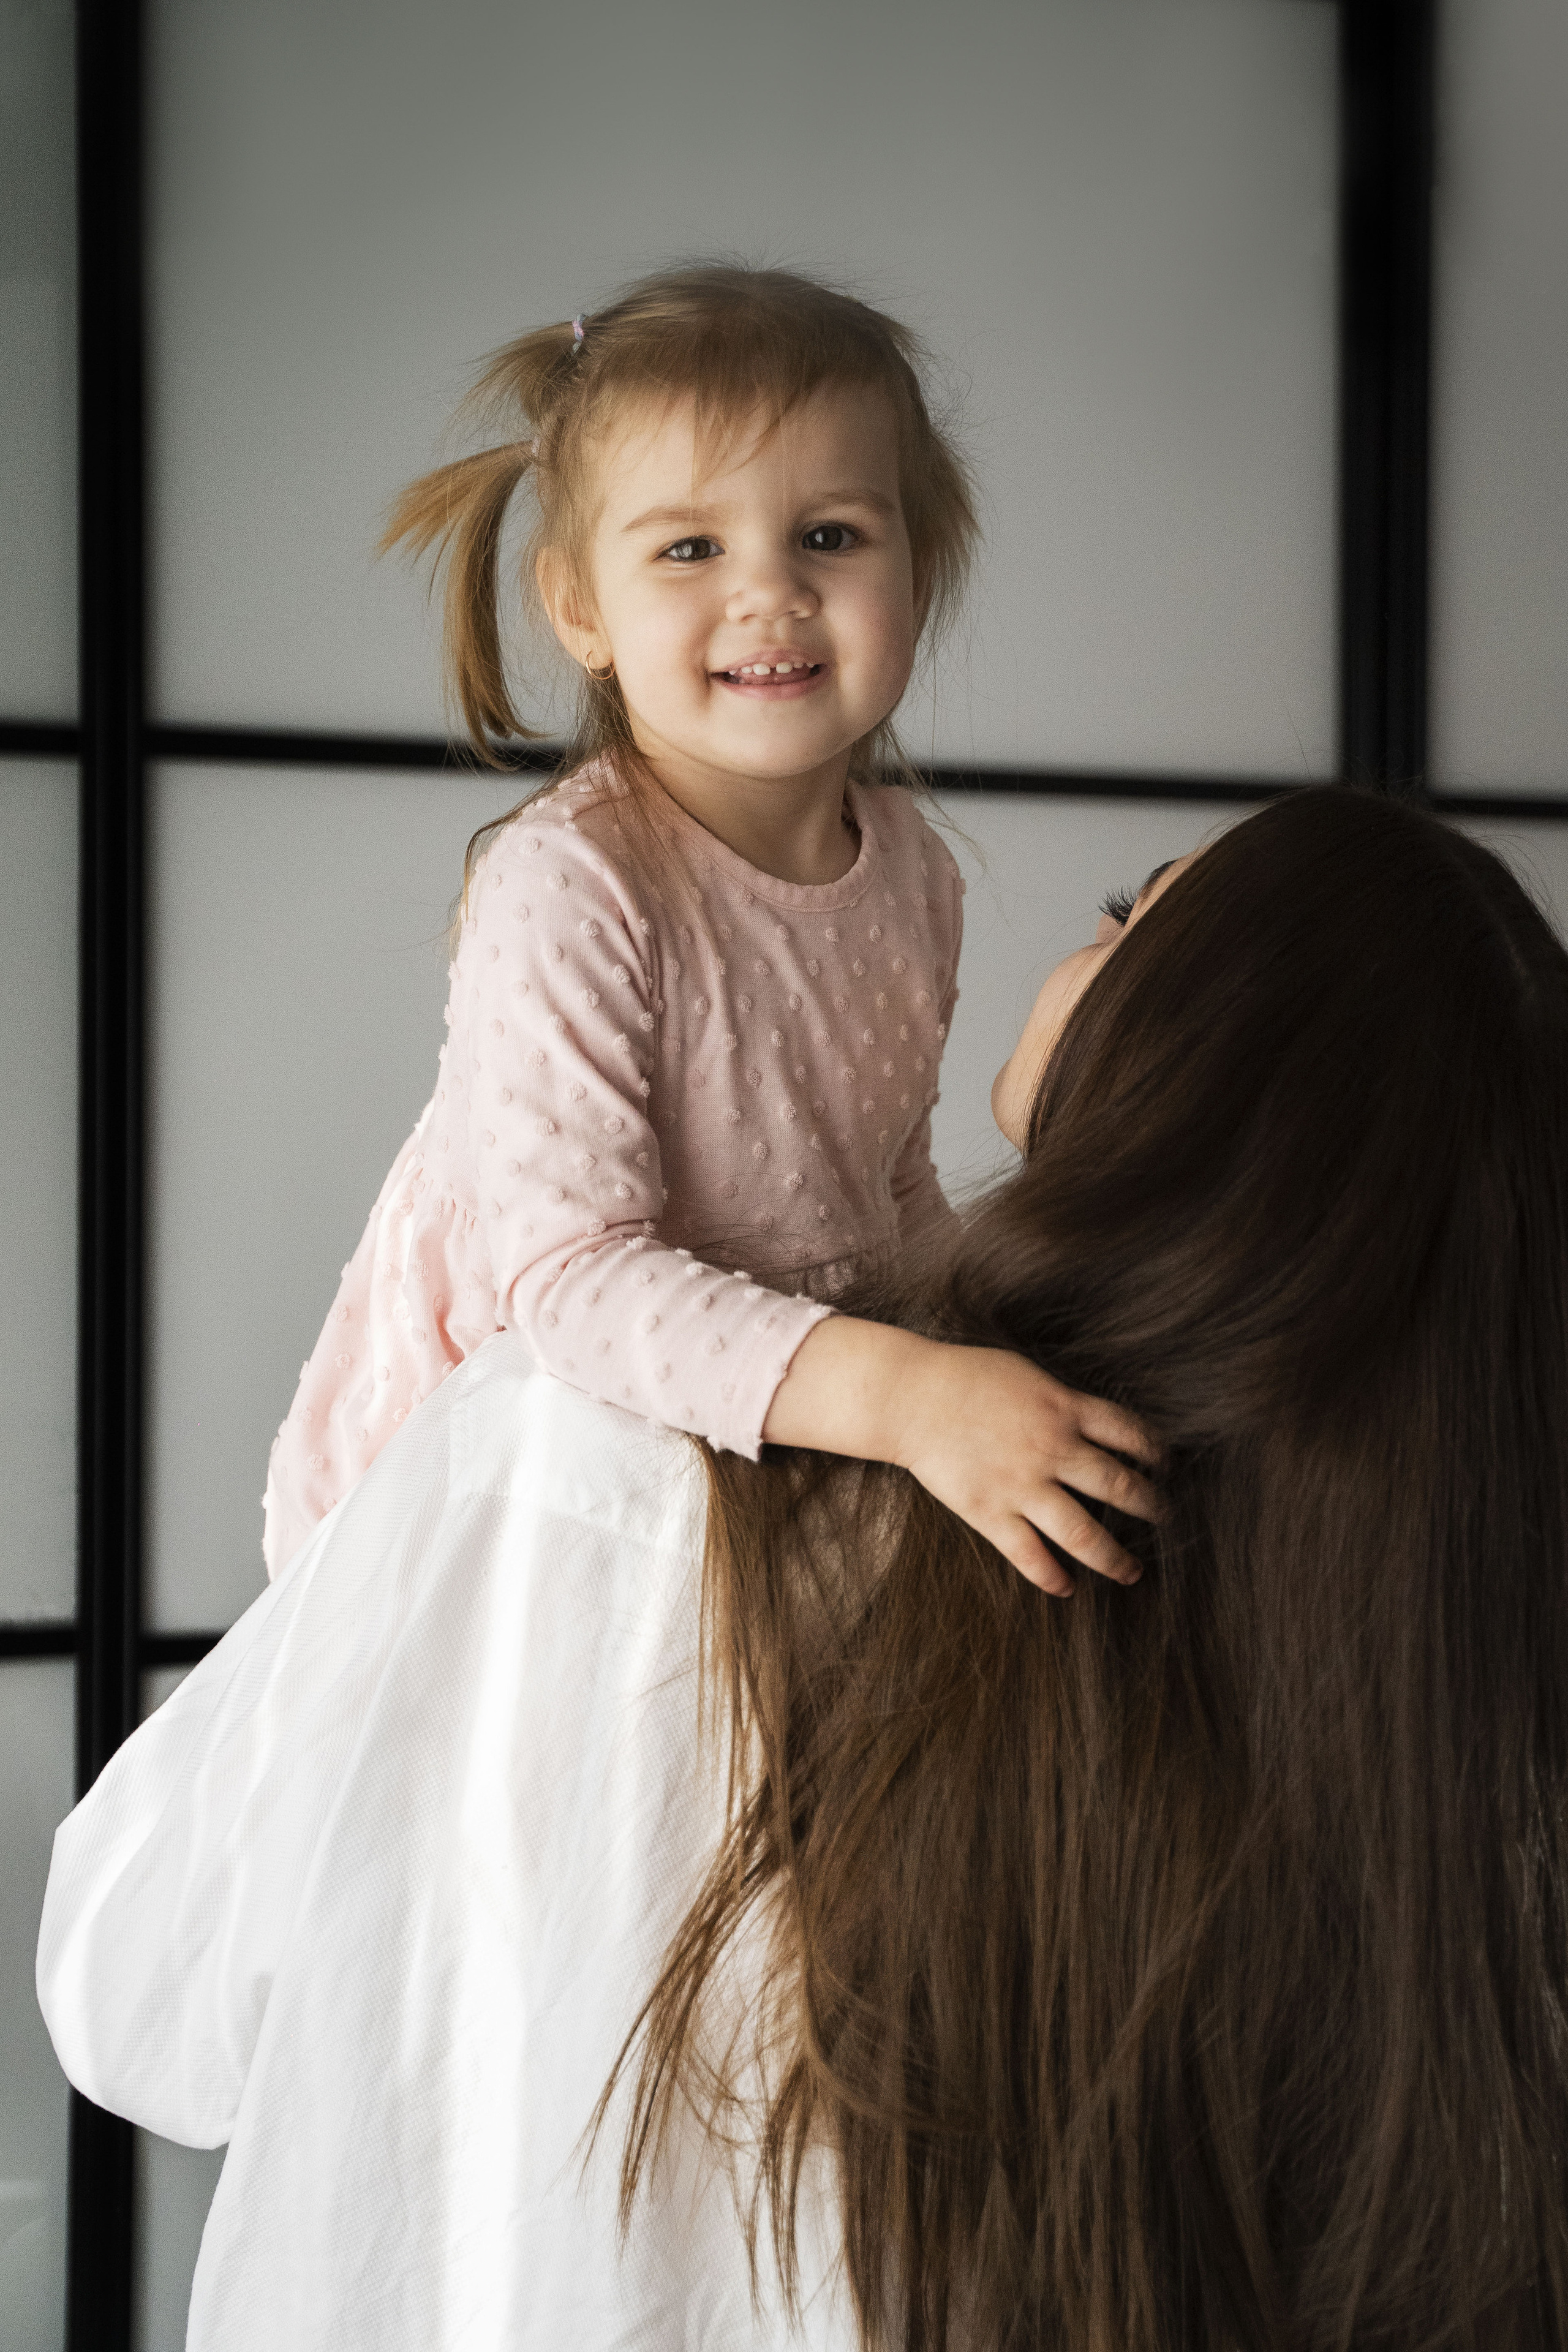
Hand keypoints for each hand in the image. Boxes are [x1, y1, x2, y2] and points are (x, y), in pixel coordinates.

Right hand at [894, 1342, 1160, 1594]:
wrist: (911, 1398)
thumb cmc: (965, 1377)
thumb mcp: (1026, 1374)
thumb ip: (1061, 1400)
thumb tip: (1089, 1421)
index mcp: (1064, 1409)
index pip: (1129, 1432)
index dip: (1155, 1451)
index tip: (1165, 1464)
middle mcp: (1053, 1450)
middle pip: (1118, 1486)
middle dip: (1151, 1506)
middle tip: (1166, 1518)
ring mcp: (1023, 1485)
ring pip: (1083, 1532)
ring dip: (1114, 1557)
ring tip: (1133, 1571)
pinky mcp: (991, 1512)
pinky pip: (1030, 1554)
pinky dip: (1052, 1576)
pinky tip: (1067, 1588)